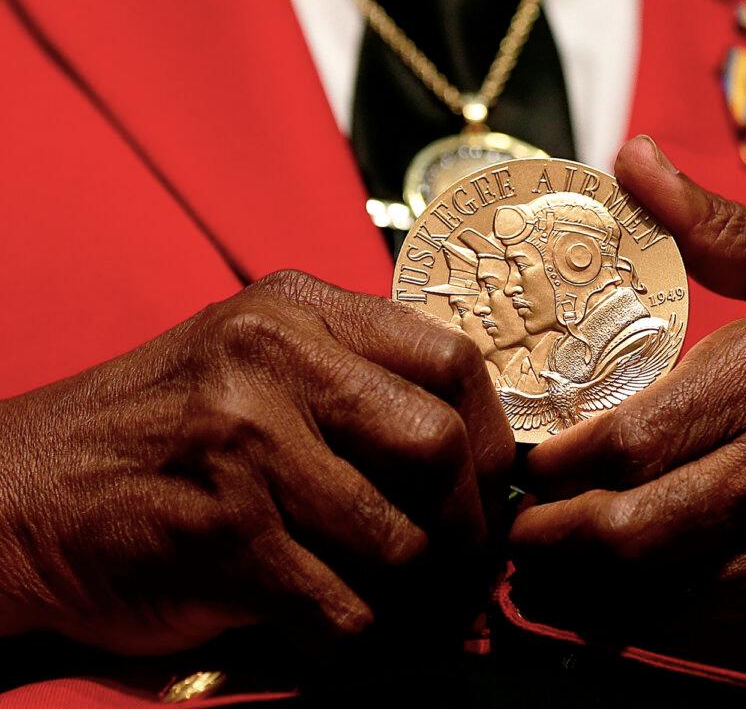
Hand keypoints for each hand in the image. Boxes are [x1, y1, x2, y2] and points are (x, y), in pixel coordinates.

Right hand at [0, 270, 512, 654]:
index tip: (492, 488)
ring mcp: (244, 449)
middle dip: (469, 527)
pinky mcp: (219, 540)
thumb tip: (474, 456)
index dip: (493, 438)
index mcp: (298, 312)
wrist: (23, 490)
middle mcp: (273, 364)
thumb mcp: (256, 359)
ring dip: (423, 595)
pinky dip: (368, 639)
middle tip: (466, 565)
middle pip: (438, 448)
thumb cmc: (163, 428)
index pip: (452, 360)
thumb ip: (356, 380)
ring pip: (400, 544)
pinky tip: (354, 632)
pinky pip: (344, 612)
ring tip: (418, 606)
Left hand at [510, 137, 745, 664]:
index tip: (525, 464)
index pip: (626, 440)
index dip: (555, 466)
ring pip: (658, 598)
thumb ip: (713, 223)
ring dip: (583, 593)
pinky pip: (709, 637)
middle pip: (629, 530)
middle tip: (515, 528)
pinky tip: (618, 603)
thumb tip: (632, 160)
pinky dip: (648, 626)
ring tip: (544, 572)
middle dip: (548, 541)